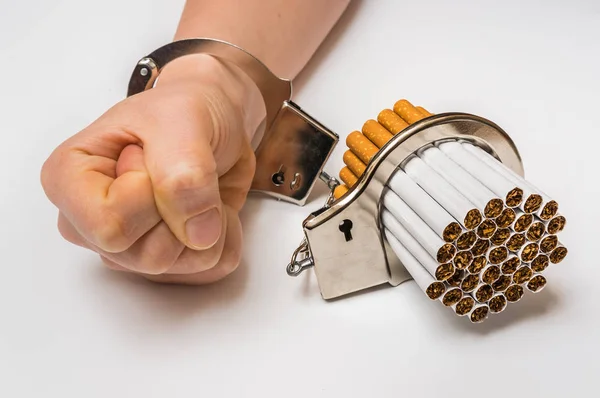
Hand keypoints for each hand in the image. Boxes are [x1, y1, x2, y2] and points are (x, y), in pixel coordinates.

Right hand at [41, 54, 264, 283]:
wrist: (214, 118)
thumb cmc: (184, 109)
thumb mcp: (183, 119)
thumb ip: (183, 170)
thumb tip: (196, 232)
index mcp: (69, 181)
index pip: (111, 228)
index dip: (150, 196)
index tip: (150, 156)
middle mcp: (91, 222)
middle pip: (146, 256)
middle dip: (181, 214)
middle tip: (180, 172)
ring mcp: (129, 246)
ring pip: (178, 269)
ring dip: (207, 225)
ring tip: (198, 186)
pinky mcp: (165, 258)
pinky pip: (209, 271)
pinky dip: (225, 237)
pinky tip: (214, 207)